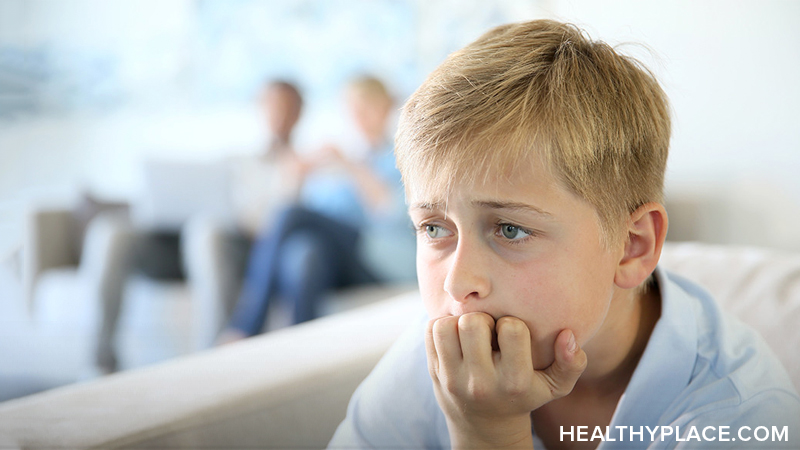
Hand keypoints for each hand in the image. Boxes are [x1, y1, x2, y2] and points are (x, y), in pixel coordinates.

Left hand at [425, 313, 586, 448]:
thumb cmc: (523, 396)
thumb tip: (568, 335)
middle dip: (483, 319)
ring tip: (471, 333)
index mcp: (513, 382)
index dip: (512, 324)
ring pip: (447, 325)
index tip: (512, 336)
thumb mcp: (553, 387)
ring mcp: (453, 378)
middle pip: (473, 323)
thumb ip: (571, 363)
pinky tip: (457, 338)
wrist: (484, 426)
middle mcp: (481, 382)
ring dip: (460, 322)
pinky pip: (431, 330)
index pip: (512, 329)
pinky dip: (443, 327)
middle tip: (489, 331)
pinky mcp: (434, 372)